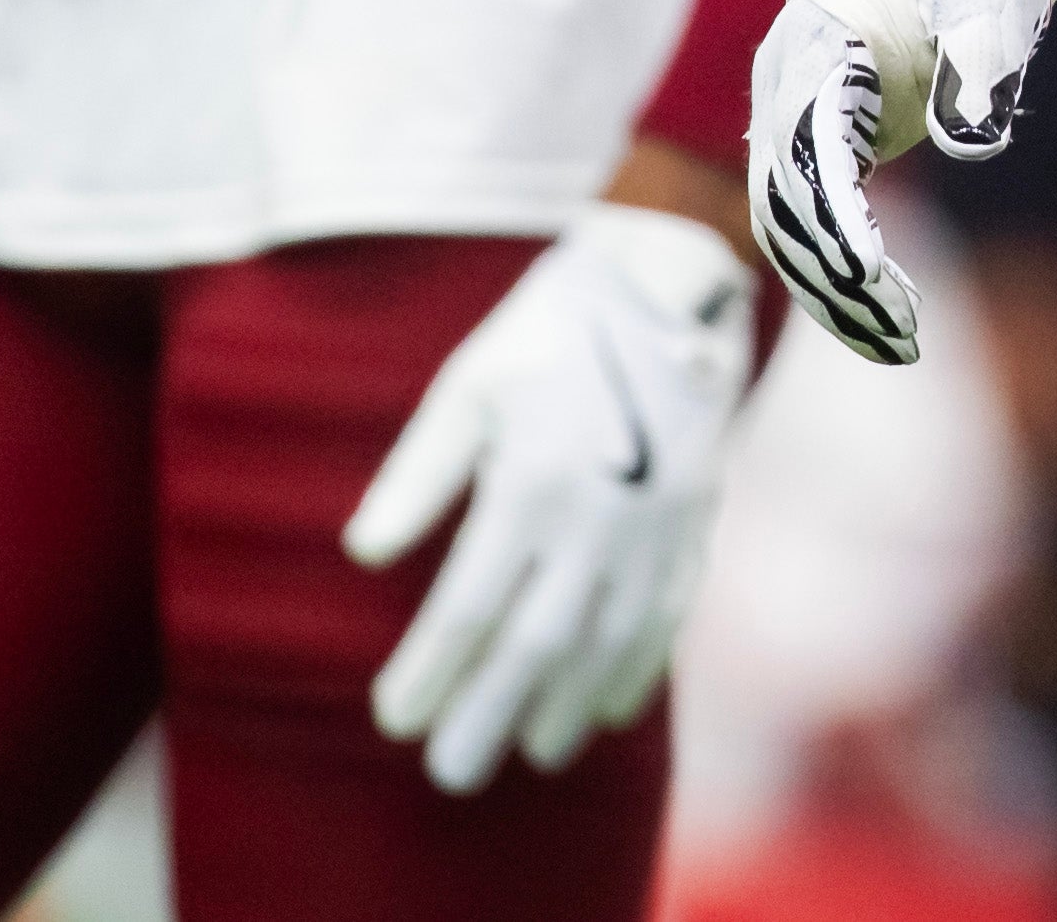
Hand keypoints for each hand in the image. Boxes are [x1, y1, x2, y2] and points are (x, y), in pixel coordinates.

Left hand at [340, 206, 754, 793]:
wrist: (672, 283)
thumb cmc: (550, 334)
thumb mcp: (469, 385)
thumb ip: (418, 473)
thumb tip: (361, 554)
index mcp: (532, 482)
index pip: (469, 606)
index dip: (429, 671)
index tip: (393, 717)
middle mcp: (599, 515)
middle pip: (537, 642)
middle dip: (489, 713)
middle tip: (452, 773)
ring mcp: (656, 523)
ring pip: (607, 640)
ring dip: (564, 705)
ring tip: (529, 753)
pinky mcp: (695, 519)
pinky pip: (668, 613)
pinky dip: (638, 669)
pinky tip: (606, 708)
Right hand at [743, 0, 1050, 363]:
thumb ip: (978, 53)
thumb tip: (974, 135)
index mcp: (817, 46)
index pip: (803, 147)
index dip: (831, 216)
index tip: (869, 273)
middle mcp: (789, 87)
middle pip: (784, 200)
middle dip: (833, 274)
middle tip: (898, 332)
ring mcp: (798, 117)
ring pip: (791, 224)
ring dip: (835, 289)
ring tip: (897, 345)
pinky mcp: (824, 142)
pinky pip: (818, 220)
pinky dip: (845, 272)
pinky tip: (890, 321)